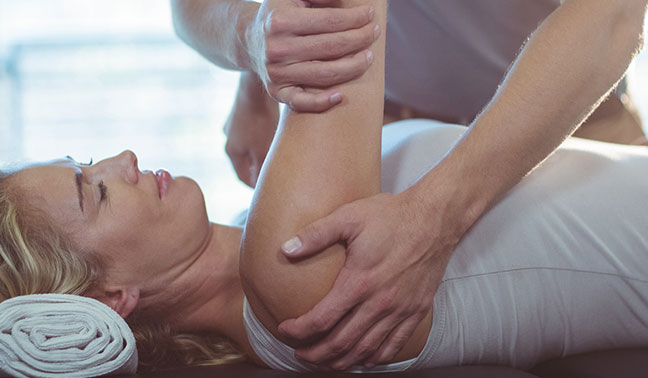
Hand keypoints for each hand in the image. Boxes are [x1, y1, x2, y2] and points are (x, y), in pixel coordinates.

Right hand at [224, 73, 278, 187]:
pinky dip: (266, 135)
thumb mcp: (263, 150)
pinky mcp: (246, 110)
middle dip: (262, 168)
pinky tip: (280, 133)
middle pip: (248, 161)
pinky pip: (256, 129)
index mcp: (232, 151)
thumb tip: (264, 186)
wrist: (255, 86)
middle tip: (279, 174)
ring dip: (265, 151)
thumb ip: (263, 169)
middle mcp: (231, 137)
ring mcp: (236, 123)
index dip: (258, 186)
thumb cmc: (261, 120)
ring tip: (282, 154)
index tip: (272, 189)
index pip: (244, 177)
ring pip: (252, 144)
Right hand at [245, 0, 378, 111]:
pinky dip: (322, 103)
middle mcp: (276, 49)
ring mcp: (276, 73)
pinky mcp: (276, 92)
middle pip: (331, 47)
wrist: (248, 40)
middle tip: (374, 33)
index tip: (369, 14)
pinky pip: (301, 102)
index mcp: (280, 21)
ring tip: (368, 57)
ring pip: (324, 75)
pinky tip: (341, 95)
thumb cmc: (280, 13)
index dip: (354, 18)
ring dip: (352, 67)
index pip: (329, 21)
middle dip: (359, 39)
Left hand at [278, 190, 457, 369]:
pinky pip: (394, 346)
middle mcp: (380, 302)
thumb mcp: (349, 217)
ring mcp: (400, 310)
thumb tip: (285, 249)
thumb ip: (315, 234)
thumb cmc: (391, 215)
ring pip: (366, 350)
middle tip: (300, 353)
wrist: (435, 218)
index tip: (286, 330)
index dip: (299, 331)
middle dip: (316, 353)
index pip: (322, 319)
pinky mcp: (417, 311)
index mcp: (359, 282)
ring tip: (325, 361)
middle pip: (341, 342)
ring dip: (341, 361)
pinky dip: (375, 358)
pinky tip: (363, 359)